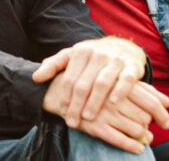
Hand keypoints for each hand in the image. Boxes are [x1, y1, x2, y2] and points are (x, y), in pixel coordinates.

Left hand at [33, 38, 156, 129]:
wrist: (123, 46)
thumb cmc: (93, 57)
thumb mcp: (72, 56)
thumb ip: (53, 65)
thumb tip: (35, 78)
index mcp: (81, 51)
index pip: (69, 78)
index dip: (64, 97)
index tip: (62, 112)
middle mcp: (98, 54)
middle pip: (84, 83)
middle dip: (76, 105)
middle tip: (72, 121)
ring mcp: (115, 60)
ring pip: (102, 83)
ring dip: (94, 102)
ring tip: (88, 118)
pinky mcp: (132, 66)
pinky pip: (126, 80)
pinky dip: (119, 91)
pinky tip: (112, 103)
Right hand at [44, 72, 168, 152]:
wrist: (60, 90)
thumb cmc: (96, 85)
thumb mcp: (118, 82)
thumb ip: (144, 90)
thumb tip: (167, 102)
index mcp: (121, 84)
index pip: (151, 101)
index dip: (162, 115)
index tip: (167, 124)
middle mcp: (114, 97)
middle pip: (145, 117)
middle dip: (150, 126)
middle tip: (151, 131)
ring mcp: (104, 112)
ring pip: (136, 129)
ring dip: (143, 137)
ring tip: (145, 138)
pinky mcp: (94, 126)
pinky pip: (120, 140)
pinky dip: (132, 146)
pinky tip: (138, 149)